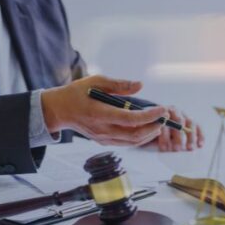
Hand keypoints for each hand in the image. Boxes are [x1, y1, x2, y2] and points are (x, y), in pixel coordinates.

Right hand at [41, 75, 167, 146]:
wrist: (60, 110)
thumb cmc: (77, 93)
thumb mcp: (96, 81)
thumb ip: (119, 84)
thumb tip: (140, 85)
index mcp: (100, 113)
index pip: (131, 119)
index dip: (150, 116)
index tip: (162, 109)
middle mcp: (103, 129)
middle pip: (135, 134)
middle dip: (154, 127)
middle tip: (164, 117)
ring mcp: (104, 138)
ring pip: (133, 142)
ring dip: (149, 134)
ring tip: (159, 123)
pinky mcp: (104, 142)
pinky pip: (127, 143)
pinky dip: (140, 138)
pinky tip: (147, 129)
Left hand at [149, 105, 204, 152]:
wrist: (159, 121)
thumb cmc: (153, 128)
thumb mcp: (148, 129)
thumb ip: (151, 132)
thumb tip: (156, 140)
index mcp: (161, 112)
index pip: (164, 122)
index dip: (164, 136)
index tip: (164, 148)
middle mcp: (174, 111)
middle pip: (178, 121)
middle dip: (178, 137)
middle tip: (176, 149)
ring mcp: (184, 115)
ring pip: (190, 123)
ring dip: (190, 137)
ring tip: (189, 149)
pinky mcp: (192, 122)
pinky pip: (198, 127)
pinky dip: (200, 136)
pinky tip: (200, 145)